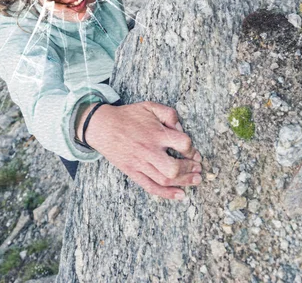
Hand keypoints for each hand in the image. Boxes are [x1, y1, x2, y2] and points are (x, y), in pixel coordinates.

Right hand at [83, 101, 201, 199]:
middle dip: (190, 170)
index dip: (192, 149)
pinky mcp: (133, 172)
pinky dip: (167, 194)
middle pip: (174, 168)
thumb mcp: (150, 106)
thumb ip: (169, 114)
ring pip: (165, 180)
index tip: (194, 152)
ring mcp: (140, 163)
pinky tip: (180, 195)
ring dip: (184, 182)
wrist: (103, 126)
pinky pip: (151, 187)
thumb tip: (180, 129)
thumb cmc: (129, 116)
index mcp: (156, 133)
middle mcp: (149, 150)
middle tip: (198, 169)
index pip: (182, 144)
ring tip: (195, 180)